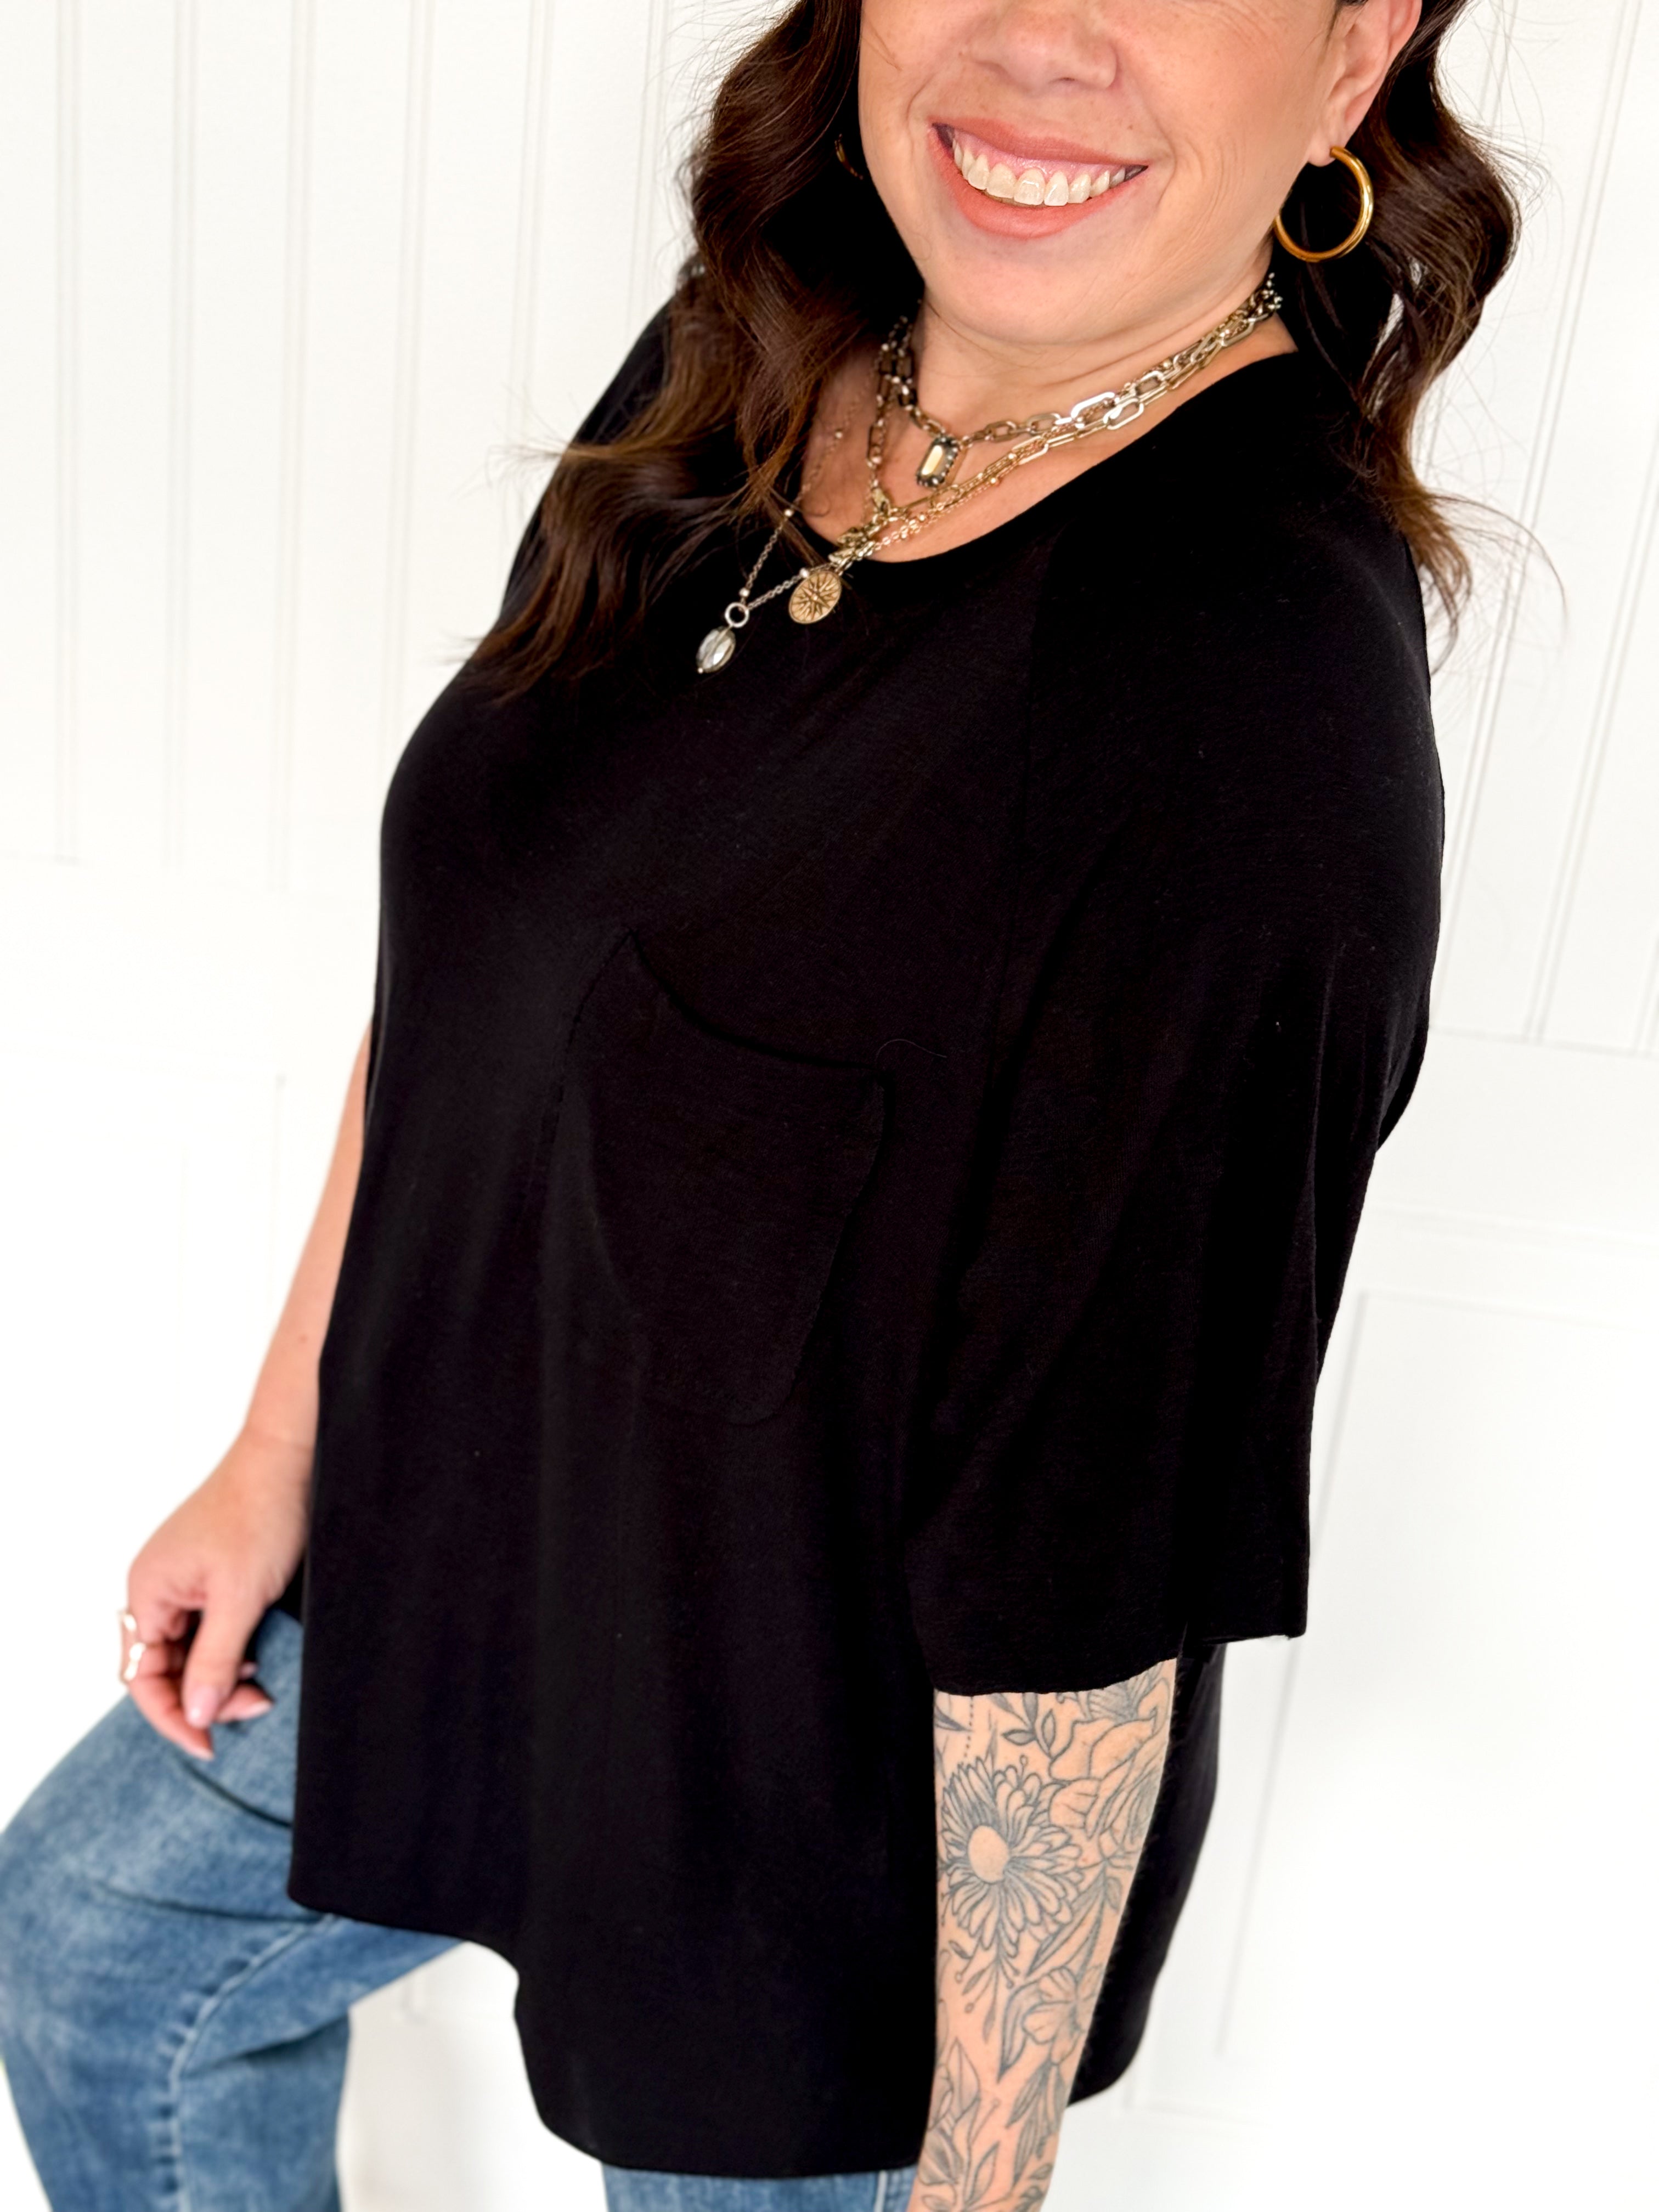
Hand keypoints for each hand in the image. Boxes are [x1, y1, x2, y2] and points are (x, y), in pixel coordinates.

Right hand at [121, 1428, 312, 1758]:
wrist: (289, 1457)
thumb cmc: (261, 1513)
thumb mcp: (240, 1597)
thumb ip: (215, 1659)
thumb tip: (195, 1713)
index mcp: (147, 1592)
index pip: (143, 1677)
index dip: (173, 1717)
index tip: (209, 1745)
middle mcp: (156, 1589)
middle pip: (165, 1669)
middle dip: (204, 1697)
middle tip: (254, 1707)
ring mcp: (182, 1581)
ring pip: (189, 1652)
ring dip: (219, 1676)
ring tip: (259, 1686)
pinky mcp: (210, 1576)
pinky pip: (207, 1629)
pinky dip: (229, 1651)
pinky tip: (257, 1658)